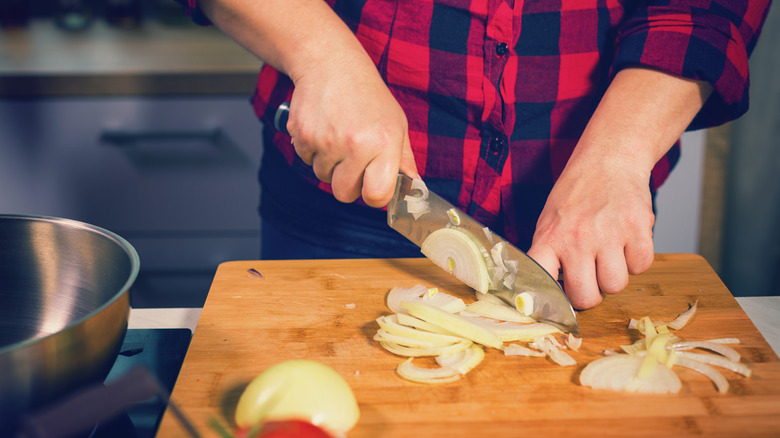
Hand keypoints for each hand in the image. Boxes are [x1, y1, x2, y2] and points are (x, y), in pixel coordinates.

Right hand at [287, 58, 417, 206]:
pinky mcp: (302, 135)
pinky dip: (312, 150)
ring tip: (337, 136)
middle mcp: (355, 144)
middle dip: (347, 183)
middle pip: (344, 194)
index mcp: (384, 142)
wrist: (330, 64)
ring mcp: (326, 140)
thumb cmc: (367, 95)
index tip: (372, 186)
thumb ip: (404, 159)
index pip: (377, 195)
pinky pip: (305, 160)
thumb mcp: (395, 123)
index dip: (374, 196)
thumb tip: (413, 186)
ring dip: (329, 164)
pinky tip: (323, 128)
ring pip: (322, 176)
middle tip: (352, 161)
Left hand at [526, 68, 711, 308]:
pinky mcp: (638, 228)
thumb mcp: (549, 222)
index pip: (540, 281)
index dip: (546, 300)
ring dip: (614, 276)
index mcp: (550, 238)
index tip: (551, 305)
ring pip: (616, 286)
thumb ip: (547, 256)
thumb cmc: (575, 197)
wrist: (608, 160)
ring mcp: (609, 234)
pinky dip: (637, 260)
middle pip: (586, 297)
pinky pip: (642, 267)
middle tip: (590, 277)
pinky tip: (627, 242)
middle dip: (590, 294)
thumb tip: (543, 295)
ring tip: (609, 254)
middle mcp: (577, 238)